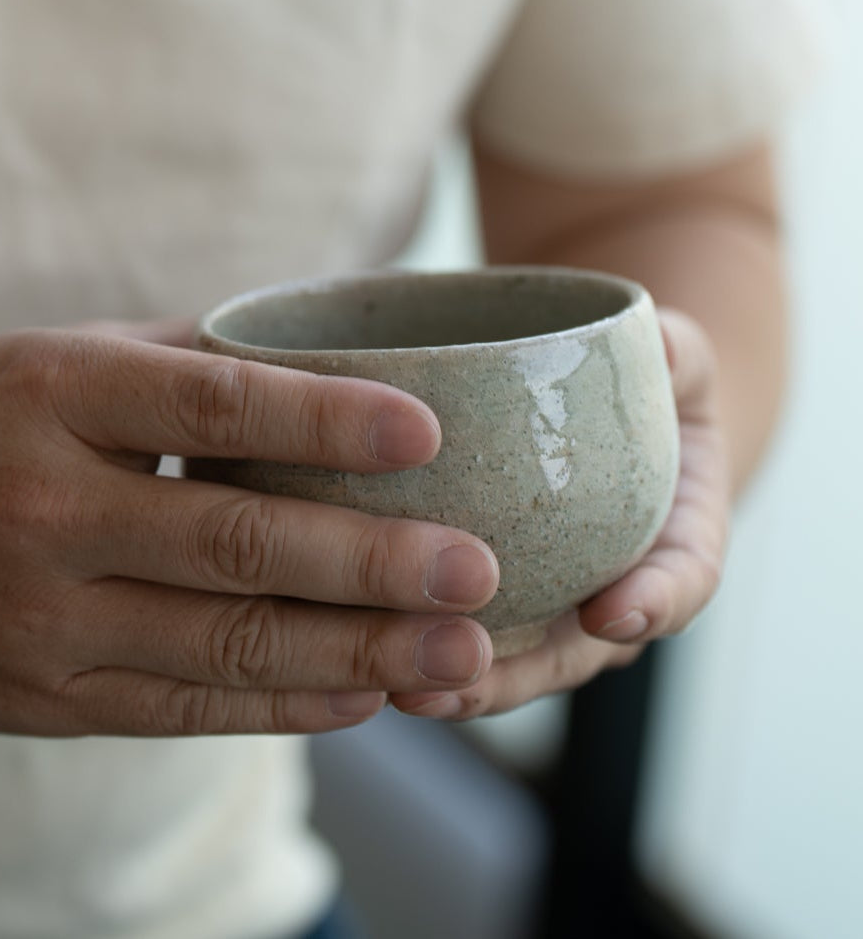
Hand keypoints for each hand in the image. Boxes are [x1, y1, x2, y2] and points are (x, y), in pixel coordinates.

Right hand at [0, 322, 499, 736]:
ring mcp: (34, 617)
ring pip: (220, 643)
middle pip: (232, 542)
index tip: (426, 431)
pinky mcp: (32, 699)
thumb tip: (318, 362)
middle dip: (369, 563)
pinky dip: (277, 703)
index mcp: (48, 394)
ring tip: (456, 657)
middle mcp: (41, 507)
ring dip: (351, 655)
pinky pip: (178, 705)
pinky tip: (357, 696)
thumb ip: (172, 364)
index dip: (322, 419)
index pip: (207, 404)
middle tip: (479, 572)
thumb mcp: (41, 359)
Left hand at [391, 309, 728, 719]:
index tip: (612, 612)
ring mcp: (550, 605)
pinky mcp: (488, 596)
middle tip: (458, 684)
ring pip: (509, 664)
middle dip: (517, 676)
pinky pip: (455, 635)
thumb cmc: (650, 384)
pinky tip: (355, 654)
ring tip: (400, 691)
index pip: (683, 580)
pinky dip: (411, 649)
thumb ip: (675, 355)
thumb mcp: (675, 358)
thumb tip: (660, 346)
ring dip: (456, 684)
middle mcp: (615, 589)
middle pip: (573, 653)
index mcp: (678, 536)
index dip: (654, 602)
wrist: (618, 412)